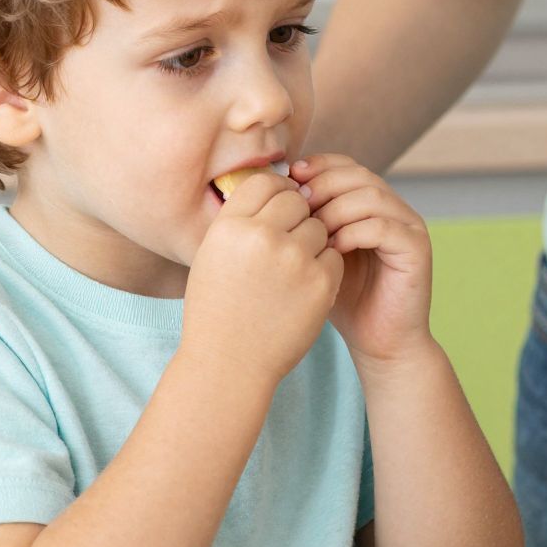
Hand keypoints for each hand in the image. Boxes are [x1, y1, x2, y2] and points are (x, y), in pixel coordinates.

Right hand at [184, 172, 343, 384]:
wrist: (229, 364)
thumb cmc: (217, 310)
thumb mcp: (212, 256)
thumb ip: (241, 221)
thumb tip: (275, 188)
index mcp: (230, 226)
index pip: (265, 182)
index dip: (276, 192)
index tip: (278, 209)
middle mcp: (261, 236)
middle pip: (297, 200)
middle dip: (297, 216)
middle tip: (288, 243)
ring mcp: (293, 259)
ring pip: (319, 227)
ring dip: (312, 243)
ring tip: (292, 272)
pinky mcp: (320, 283)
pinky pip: (334, 256)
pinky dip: (324, 268)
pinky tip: (304, 289)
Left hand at [291, 154, 432, 367]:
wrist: (379, 343)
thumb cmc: (342, 300)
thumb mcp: (316, 255)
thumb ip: (304, 224)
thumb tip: (269, 191)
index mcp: (371, 204)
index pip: (345, 165)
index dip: (317, 166)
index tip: (288, 180)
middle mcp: (394, 208)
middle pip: (358, 174)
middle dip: (323, 185)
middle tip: (298, 204)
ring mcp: (409, 226)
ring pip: (371, 196)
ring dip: (336, 209)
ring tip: (313, 231)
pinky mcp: (417, 249)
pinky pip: (383, 227)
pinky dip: (353, 233)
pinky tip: (333, 250)